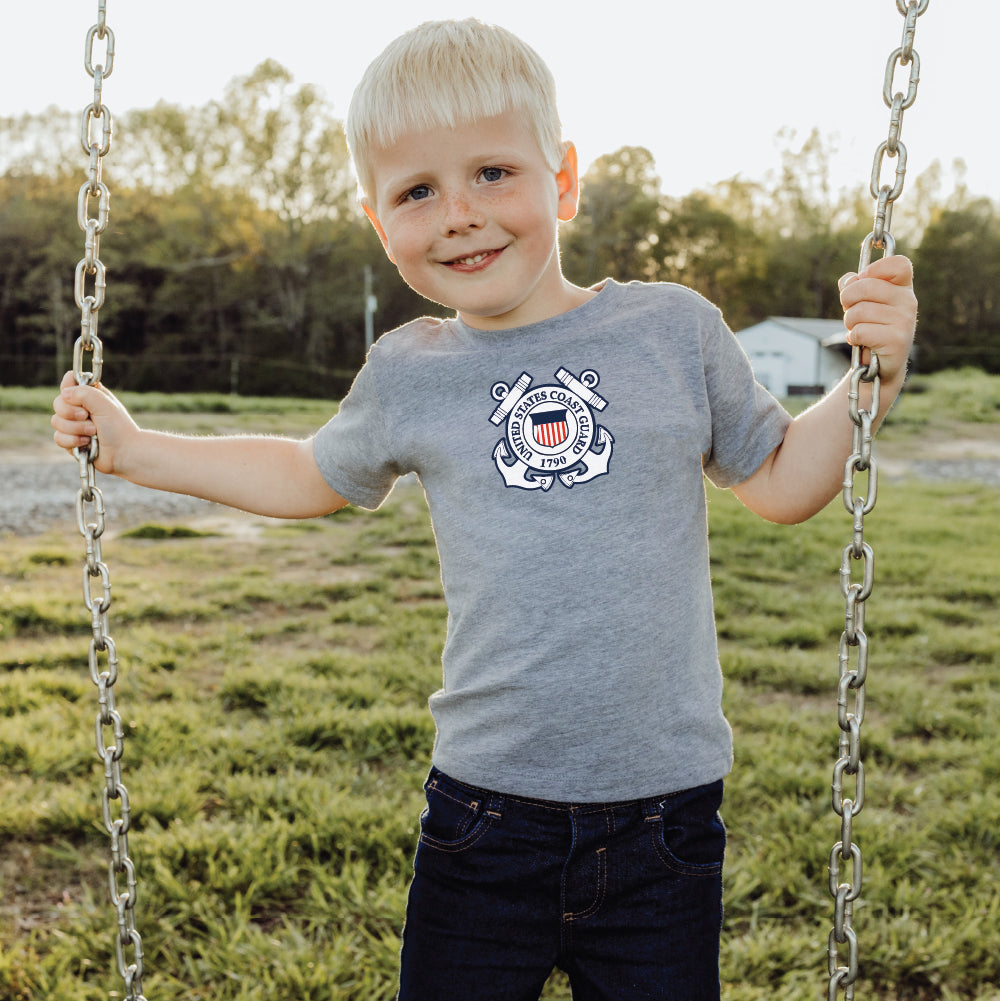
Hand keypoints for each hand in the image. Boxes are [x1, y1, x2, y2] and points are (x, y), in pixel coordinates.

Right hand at [51, 371, 139, 475]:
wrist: (124, 453)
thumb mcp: (104, 404)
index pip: (69, 381)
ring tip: (93, 433)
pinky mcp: (71, 441)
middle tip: (89, 417)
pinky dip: (73, 441)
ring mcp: (74, 425)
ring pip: (56, 421)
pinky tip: (87, 443)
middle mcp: (80, 408)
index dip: (70, 388)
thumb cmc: (119, 427)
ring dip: (76, 429)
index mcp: (90, 395)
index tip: (81, 397)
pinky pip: (58, 438)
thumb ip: (84, 393)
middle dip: (72, 413)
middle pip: (57, 403)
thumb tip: (64, 394)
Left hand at [838, 255, 917, 386]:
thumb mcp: (862, 303)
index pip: (898, 264)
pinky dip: (853, 337)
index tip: (863, 279)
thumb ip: (854, 285)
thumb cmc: (871, 329)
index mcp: (903, 288)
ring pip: (859, 310)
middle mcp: (908, 301)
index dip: (875, 268)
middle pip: (867, 285)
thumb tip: (849, 279)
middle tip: (850, 310)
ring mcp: (905, 321)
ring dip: (849, 322)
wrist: (879, 366)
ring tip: (858, 329)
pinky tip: (860, 342)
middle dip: (847, 299)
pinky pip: (861, 331)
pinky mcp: (897, 340)